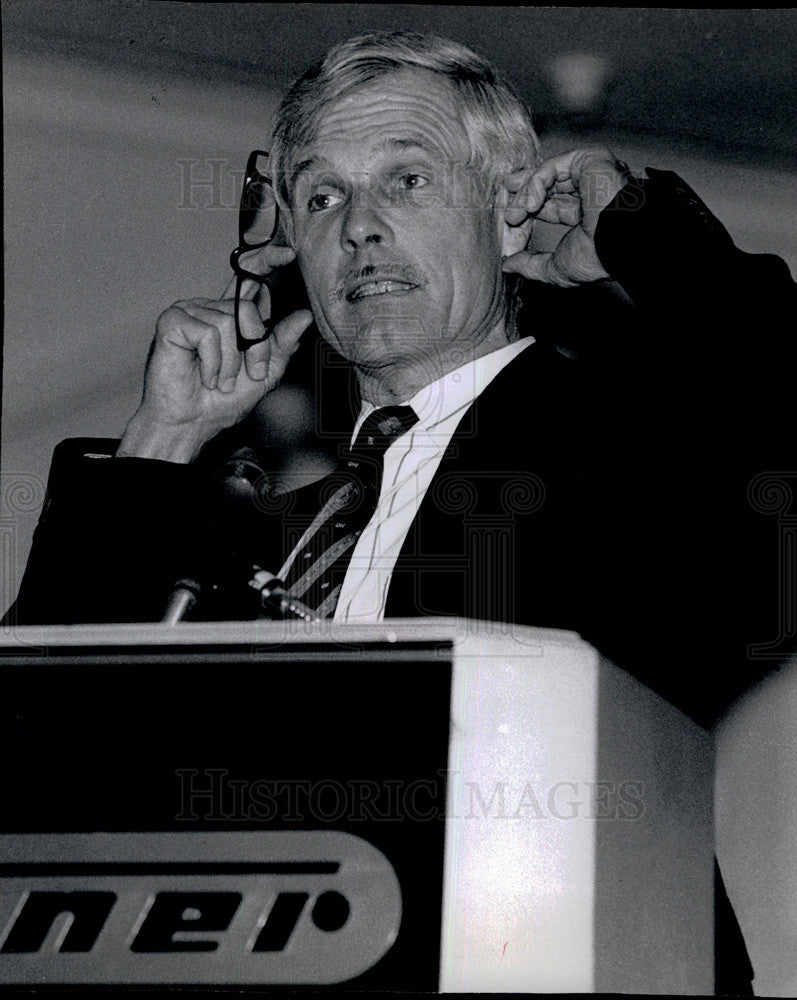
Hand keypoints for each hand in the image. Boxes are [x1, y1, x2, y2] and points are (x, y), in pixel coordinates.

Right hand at [118, 245, 312, 462]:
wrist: (191, 423)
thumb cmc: (220, 402)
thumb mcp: (264, 374)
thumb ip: (282, 345)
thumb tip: (304, 316)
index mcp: (231, 315)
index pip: (250, 278)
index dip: (267, 260)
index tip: (288, 254)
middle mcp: (211, 307)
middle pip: (248, 309)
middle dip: (255, 349)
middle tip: (245, 376)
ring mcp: (190, 311)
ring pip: (230, 323)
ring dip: (231, 363)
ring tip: (219, 380)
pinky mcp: (173, 321)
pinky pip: (209, 332)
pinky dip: (213, 362)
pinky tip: (204, 375)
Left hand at [502, 148, 628, 286]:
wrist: (618, 242)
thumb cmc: (597, 258)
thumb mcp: (556, 268)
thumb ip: (531, 266)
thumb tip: (507, 265)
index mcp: (588, 215)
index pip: (551, 207)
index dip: (527, 214)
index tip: (509, 225)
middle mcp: (591, 191)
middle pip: (547, 188)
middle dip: (521, 199)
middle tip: (504, 212)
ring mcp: (590, 173)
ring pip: (546, 177)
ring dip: (523, 196)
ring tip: (512, 216)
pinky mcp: (588, 159)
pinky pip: (550, 168)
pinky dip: (534, 185)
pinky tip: (528, 206)